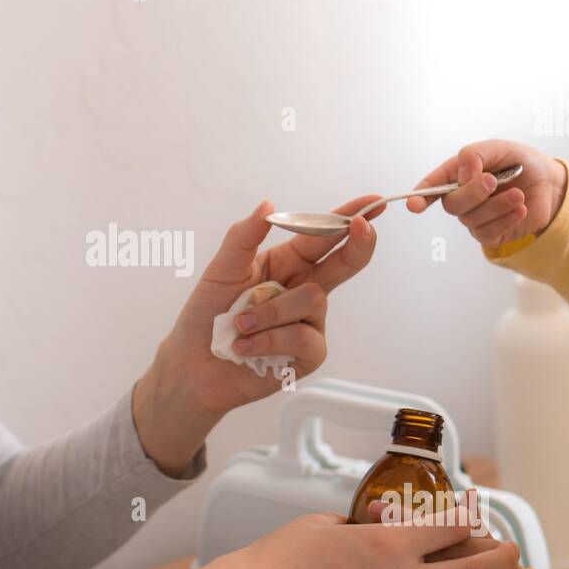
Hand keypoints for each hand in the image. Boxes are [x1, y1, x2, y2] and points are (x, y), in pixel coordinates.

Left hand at [145, 194, 386, 421]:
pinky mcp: (309, 354)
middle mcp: (303, 289)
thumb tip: (269, 205)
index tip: (373, 203)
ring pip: (313, 299)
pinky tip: (246, 348)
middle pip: (343, 264)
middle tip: (364, 228)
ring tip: (238, 325)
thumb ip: (244, 237)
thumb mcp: (222, 269)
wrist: (194, 365)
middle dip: (357, 245)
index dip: (347, 218)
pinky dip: (268, 340)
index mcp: (286, 263)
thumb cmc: (206, 315)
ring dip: (269, 312)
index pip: (322, 235)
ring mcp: (310, 322)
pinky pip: (302, 337)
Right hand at [406, 140, 567, 249]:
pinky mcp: (490, 234)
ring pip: (471, 219)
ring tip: (518, 194)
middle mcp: (462, 198)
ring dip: (496, 205)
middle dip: (472, 193)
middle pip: (452, 204)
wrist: (550, 184)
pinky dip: (505, 220)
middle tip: (493, 180)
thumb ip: (475, 155)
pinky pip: (487, 234)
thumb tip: (462, 175)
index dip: (420, 196)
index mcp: (458, 175)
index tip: (414, 205)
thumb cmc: (521, 162)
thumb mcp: (499, 147)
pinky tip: (520, 209)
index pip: (433, 186)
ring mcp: (475, 218)